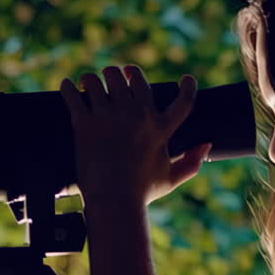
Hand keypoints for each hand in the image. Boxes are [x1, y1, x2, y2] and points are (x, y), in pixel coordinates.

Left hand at [61, 65, 212, 205]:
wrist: (112, 202)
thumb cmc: (142, 192)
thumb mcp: (170, 179)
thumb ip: (191, 163)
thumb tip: (207, 145)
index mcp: (160, 129)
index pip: (184, 101)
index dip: (189, 87)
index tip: (186, 79)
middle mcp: (137, 116)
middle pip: (131, 77)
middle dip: (122, 73)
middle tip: (115, 76)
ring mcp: (110, 117)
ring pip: (98, 79)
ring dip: (93, 79)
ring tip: (88, 85)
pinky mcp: (85, 123)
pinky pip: (73, 93)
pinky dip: (67, 87)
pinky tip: (67, 86)